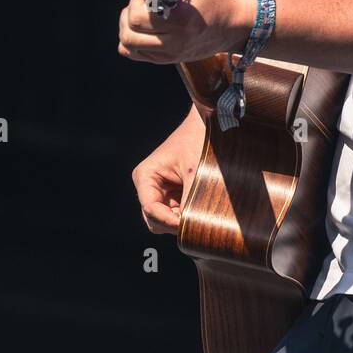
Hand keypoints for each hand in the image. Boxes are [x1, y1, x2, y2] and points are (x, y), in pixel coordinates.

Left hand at [117, 0, 254, 64]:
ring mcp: (170, 53)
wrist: (232, 24)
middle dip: (130, 12)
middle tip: (143, 3)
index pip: (139, 17)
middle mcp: (174, 41)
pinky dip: (132, 40)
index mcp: (181, 19)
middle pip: (130, 33)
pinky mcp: (166, 59)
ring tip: (140, 16)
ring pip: (128, 46)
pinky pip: (134, 54)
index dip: (138, 1)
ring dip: (127, 27)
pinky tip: (142, 29)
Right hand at [132, 106, 204, 233]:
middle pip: (153, 219)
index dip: (168, 220)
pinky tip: (198, 208)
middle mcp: (146, 185)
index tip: (187, 225)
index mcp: (145, 176)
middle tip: (194, 222)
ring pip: (163, 220)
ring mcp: (157, 191)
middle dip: (172, 223)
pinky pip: (173, 215)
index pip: (150, 208)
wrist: (206, 127)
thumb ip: (189, 201)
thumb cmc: (197, 143)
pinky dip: (184, 216)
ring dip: (179, 221)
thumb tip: (190, 226)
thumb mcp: (195, 173)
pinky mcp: (170, 194)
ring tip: (198, 213)